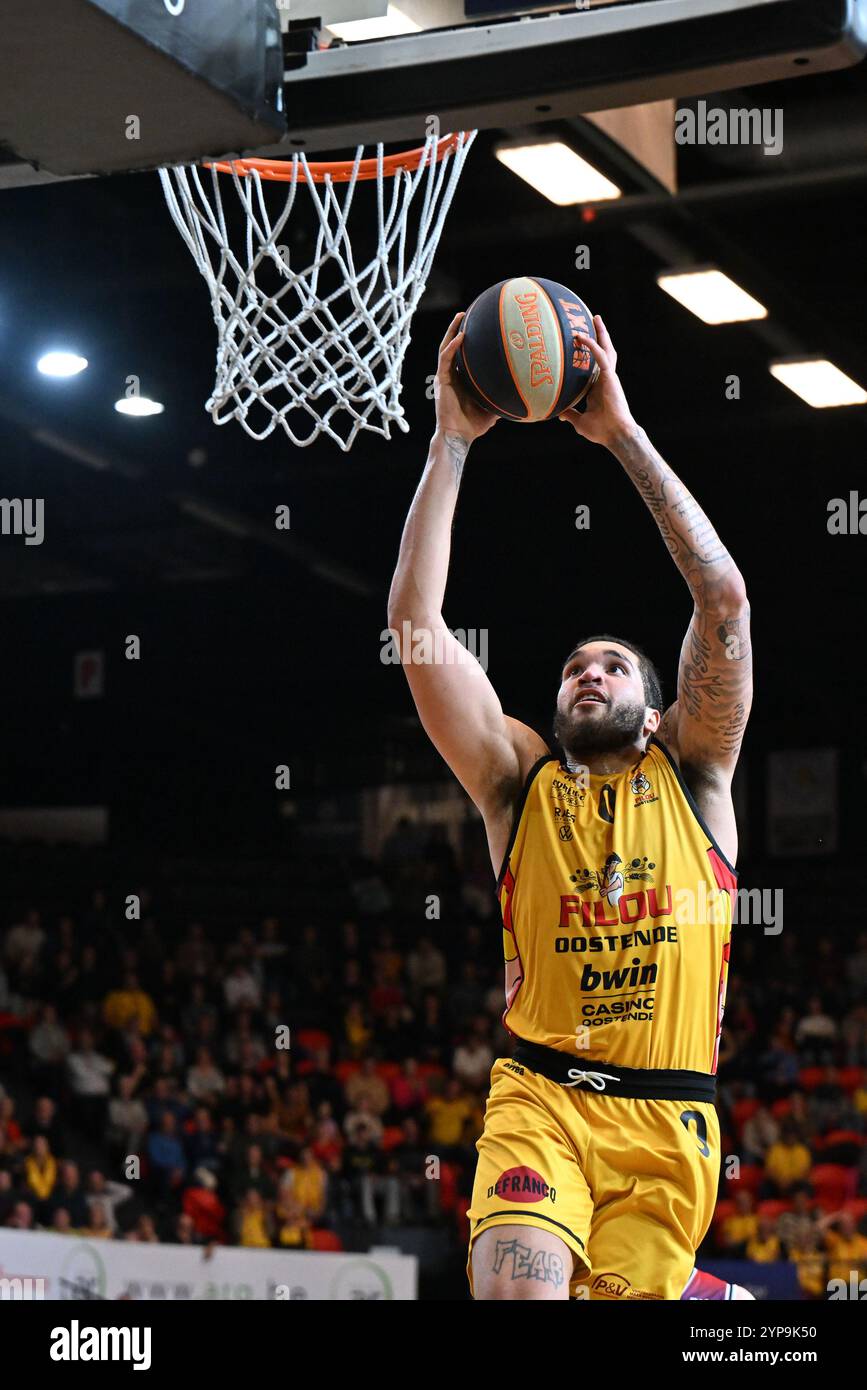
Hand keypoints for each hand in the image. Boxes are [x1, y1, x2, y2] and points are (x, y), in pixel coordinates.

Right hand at [434, 312, 498, 442]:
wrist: (459, 436)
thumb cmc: (474, 425)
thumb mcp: (492, 407)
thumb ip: (501, 396)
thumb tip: (521, 392)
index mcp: (461, 380)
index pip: (463, 355)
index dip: (467, 341)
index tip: (478, 327)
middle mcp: (452, 375)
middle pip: (453, 346)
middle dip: (457, 328)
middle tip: (466, 313)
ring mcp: (445, 377)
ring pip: (446, 347)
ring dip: (452, 330)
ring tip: (460, 315)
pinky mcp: (442, 380)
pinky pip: (445, 359)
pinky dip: (452, 346)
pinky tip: (461, 335)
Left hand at [559, 315, 636, 447]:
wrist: (614, 434)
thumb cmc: (601, 430)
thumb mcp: (580, 421)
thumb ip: (570, 414)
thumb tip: (559, 414)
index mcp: (598, 387)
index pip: (594, 365)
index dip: (589, 353)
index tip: (581, 343)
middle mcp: (605, 379)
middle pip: (603, 352)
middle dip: (600, 336)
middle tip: (593, 321)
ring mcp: (609, 377)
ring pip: (605, 349)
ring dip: (600, 333)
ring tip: (596, 318)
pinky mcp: (610, 377)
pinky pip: (600, 357)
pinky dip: (591, 345)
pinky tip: (581, 336)